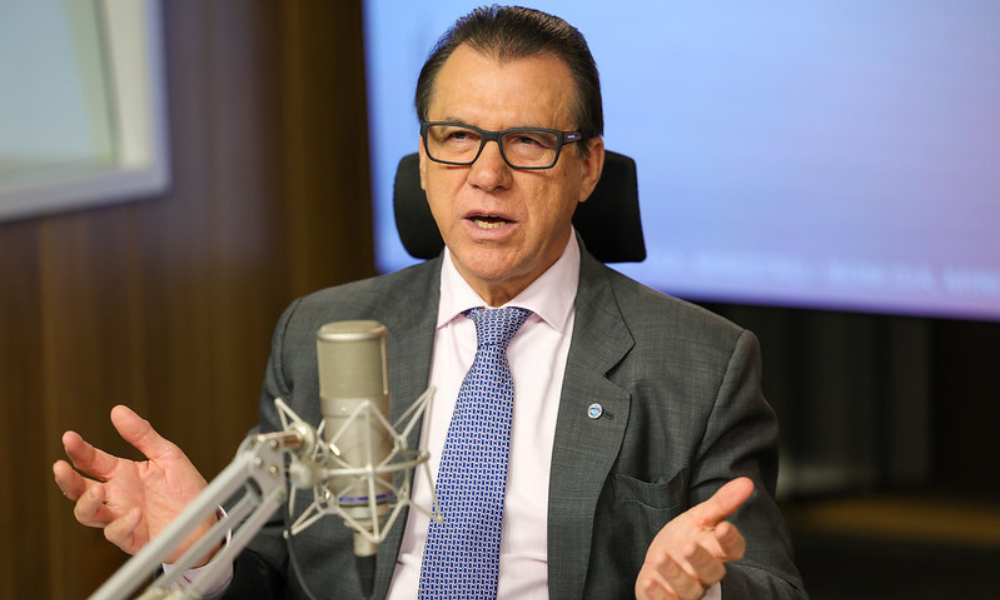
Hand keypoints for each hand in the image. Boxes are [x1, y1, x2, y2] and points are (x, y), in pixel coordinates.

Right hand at [53, 405, 216, 563]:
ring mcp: (122, 517)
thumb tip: (118, 410)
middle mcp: (117, 496)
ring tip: (98, 491)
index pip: (92, 461)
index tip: (69, 437)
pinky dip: (122, 524)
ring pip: (88, 514)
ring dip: (87, 503)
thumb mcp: (167, 456)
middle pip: (78, 489)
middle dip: (66, 479)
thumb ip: (143, 435)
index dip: (78, 450)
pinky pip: (117, 534)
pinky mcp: (133, 538)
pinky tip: (136, 513)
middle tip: (61, 467)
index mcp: (122, 474)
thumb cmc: (185, 490)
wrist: (206, 520)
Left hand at [635, 477, 752, 599]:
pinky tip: (647, 581)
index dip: (731, 541)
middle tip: (688, 545)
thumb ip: (723, 502)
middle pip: (712, 571)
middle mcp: (705, 573)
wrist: (659, 564)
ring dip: (674, 574)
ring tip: (659, 558)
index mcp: (716, 551)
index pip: (733, 549)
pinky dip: (657, 594)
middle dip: (700, 560)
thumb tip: (747, 482)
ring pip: (689, 589)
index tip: (724, 527)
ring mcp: (688, 590)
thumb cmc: (684, 538)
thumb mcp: (700, 517)